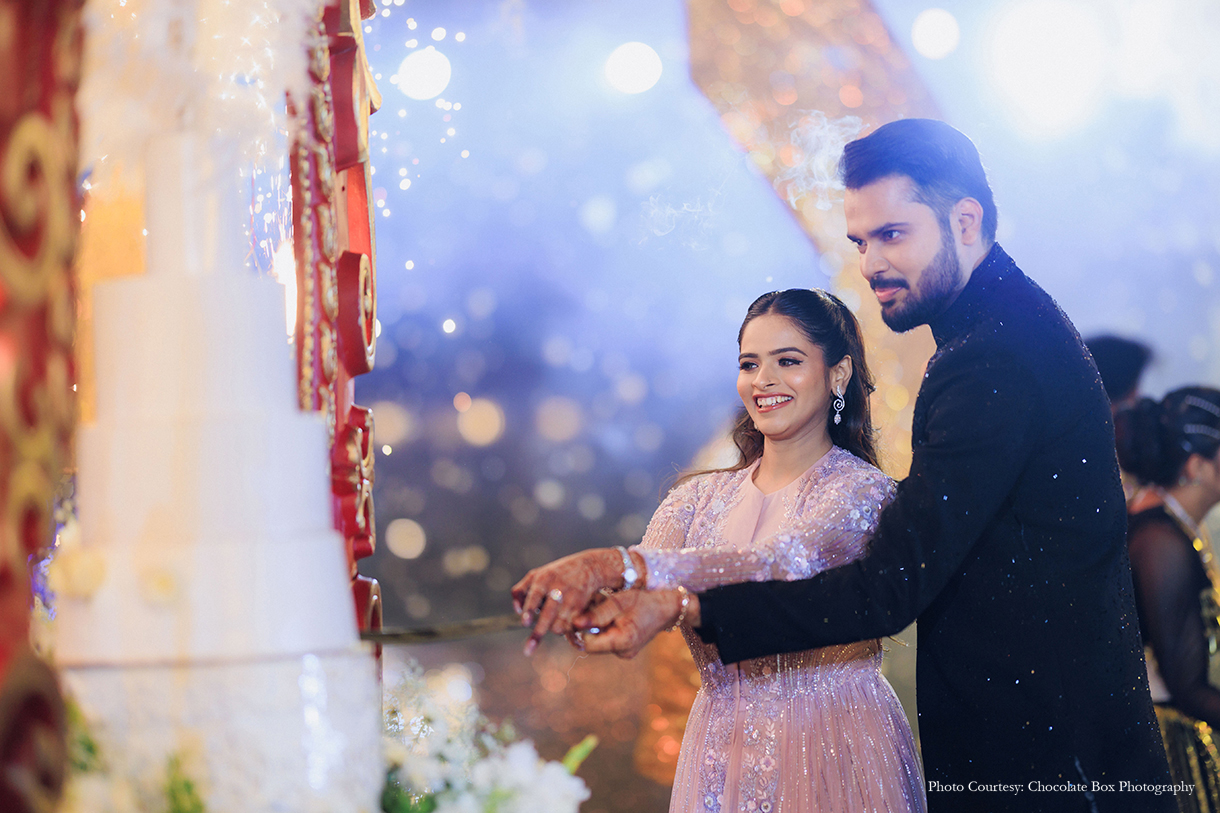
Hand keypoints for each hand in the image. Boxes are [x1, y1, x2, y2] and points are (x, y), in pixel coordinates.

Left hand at [512, 548, 622, 654]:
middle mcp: (558, 588)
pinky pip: (570, 627)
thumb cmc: (556, 574)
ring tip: (553, 622)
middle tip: (528, 650)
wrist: (588, 567)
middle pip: (547, 615)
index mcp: (544, 579)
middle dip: (538, 632)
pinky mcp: (582, 607)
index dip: (529, 610)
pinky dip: (565, 629)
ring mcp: (571, 598)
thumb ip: (521, 590)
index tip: (525, 622)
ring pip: (558, 625)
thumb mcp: (537, 574)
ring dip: (553, 629)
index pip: (535, 596)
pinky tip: (564, 624)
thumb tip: (517, 610)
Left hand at [575, 589, 699, 659]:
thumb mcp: (619, 601)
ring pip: (598, 640)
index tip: (581, 611)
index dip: (580, 628)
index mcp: (622, 642)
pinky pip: (606, 639)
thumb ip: (597, 614)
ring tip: (605, 606)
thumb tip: (574, 623)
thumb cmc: (644, 601)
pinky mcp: (624, 649)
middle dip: (588, 623)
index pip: (586, 643)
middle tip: (595, 604)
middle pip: (591, 642)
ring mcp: (624, 653)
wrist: (667, 608)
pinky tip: (612, 613)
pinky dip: (604, 626)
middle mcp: (622, 653)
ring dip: (596, 623)